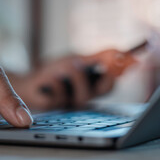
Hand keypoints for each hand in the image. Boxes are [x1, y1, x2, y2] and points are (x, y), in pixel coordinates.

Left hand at [11, 52, 135, 110]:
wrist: (28, 83)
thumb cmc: (53, 72)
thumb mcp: (77, 59)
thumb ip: (99, 57)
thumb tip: (121, 50)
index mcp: (93, 84)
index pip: (114, 78)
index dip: (124, 68)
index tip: (132, 57)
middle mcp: (87, 96)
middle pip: (106, 88)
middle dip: (103, 73)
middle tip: (100, 61)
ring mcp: (72, 105)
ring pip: (84, 94)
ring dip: (75, 75)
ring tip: (65, 66)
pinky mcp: (55, 109)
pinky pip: (61, 95)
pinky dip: (56, 83)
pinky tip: (49, 80)